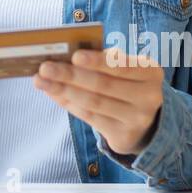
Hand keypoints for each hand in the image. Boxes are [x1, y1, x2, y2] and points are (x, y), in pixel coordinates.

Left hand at [33, 47, 164, 156]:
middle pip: (103, 85)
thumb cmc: (129, 84)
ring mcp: (137, 120)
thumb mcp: (127, 68)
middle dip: (70, 75)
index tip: (74, 56)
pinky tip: (53, 93)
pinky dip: (68, 104)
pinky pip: (90, 118)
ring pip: (93, 103)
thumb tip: (67, 56)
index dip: (97, 61)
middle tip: (45, 67)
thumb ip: (105, 60)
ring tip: (41, 81)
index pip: (122, 66)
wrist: (149, 122)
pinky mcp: (123, 136)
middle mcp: (148, 97)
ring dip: (63, 90)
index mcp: (150, 73)